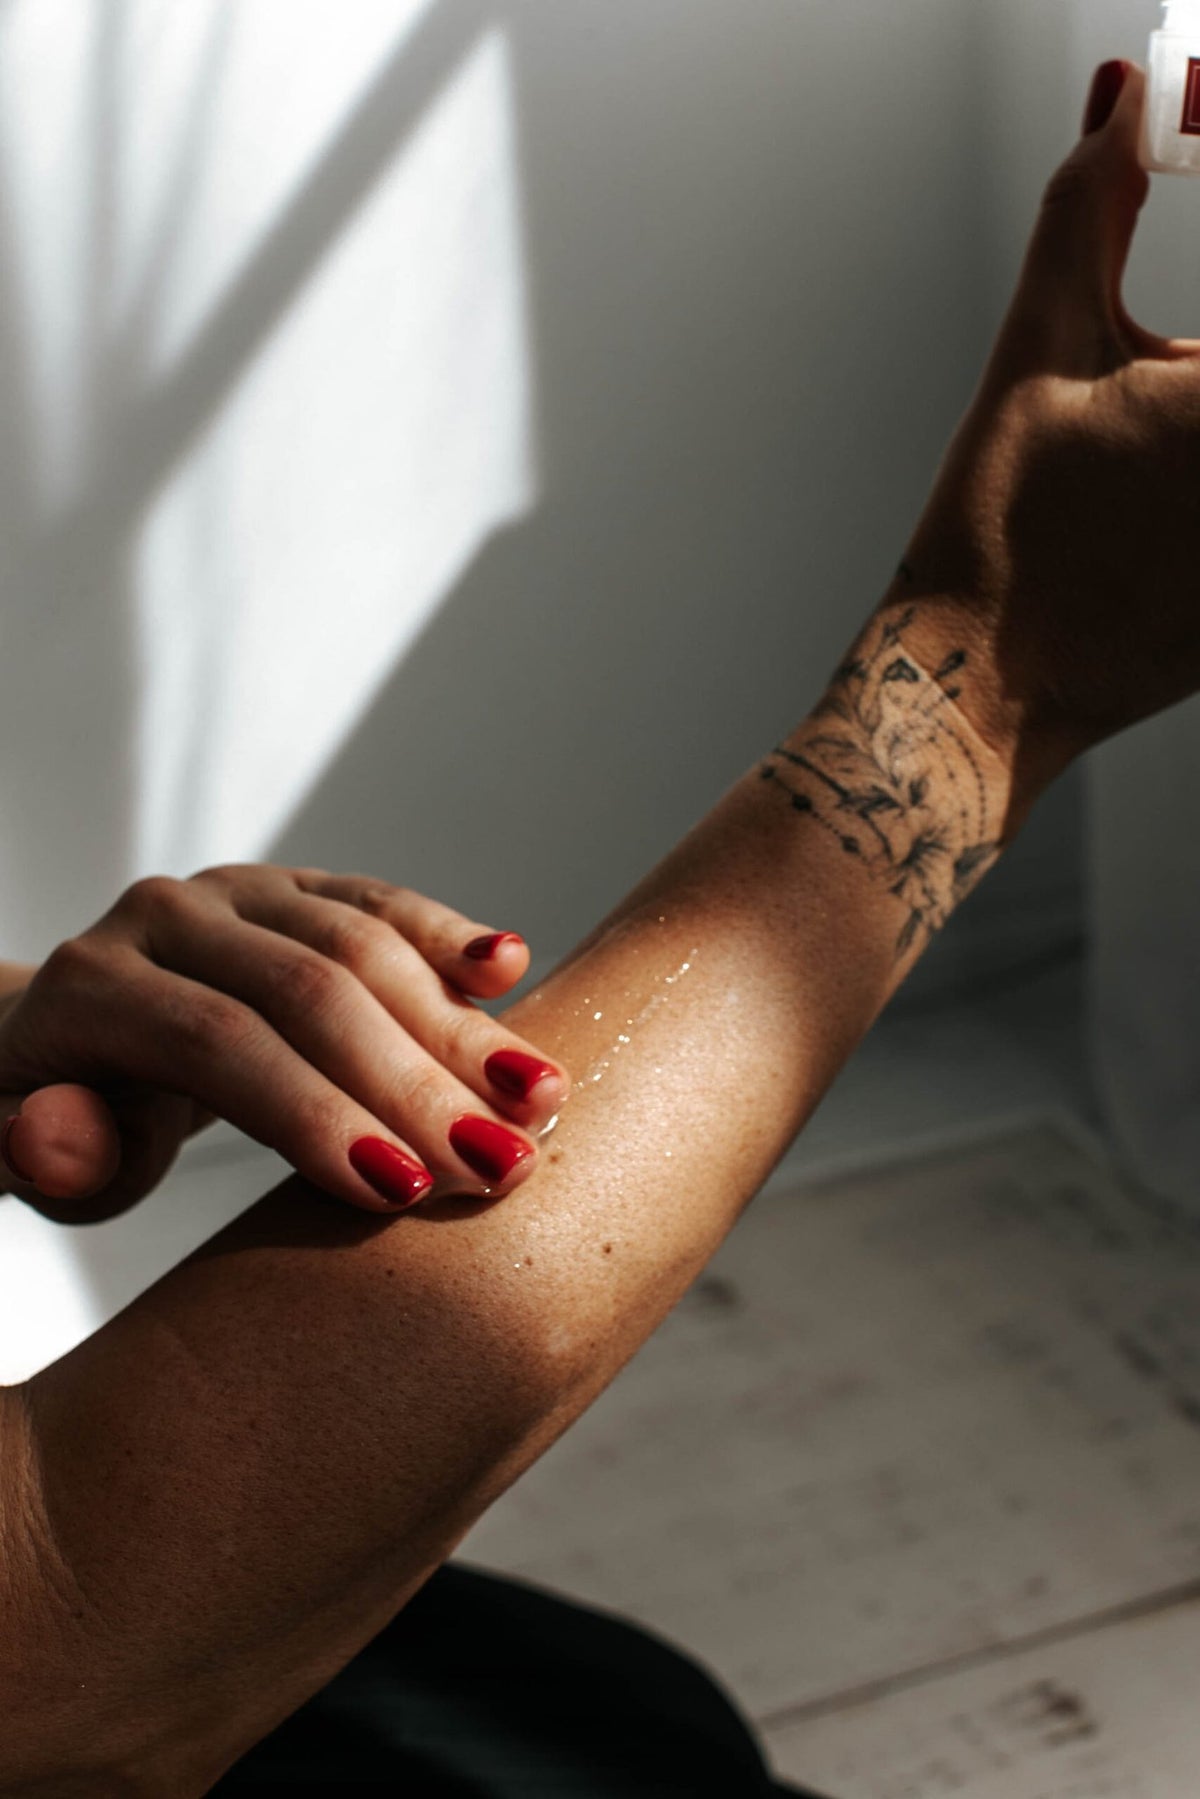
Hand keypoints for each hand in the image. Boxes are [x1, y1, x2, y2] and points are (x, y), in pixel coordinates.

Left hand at [0, 866, 568, 1221]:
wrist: (78, 1039)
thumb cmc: (67, 1119)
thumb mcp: (27, 1155)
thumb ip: (47, 1154)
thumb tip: (61, 1140)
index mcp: (91, 985)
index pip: (218, 1043)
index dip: (315, 1113)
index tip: (406, 1191)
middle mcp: (167, 917)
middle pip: (309, 989)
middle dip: (414, 1081)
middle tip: (505, 1162)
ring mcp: (238, 892)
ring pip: (363, 941)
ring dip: (459, 1025)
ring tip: (539, 1097)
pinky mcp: (296, 889)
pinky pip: (383, 902)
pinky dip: (449, 936)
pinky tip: (511, 965)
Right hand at [895, 60, 1199, 778]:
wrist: (981, 687)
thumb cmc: (997, 530)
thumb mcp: (1037, 348)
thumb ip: (1088, 209)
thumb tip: (1120, 103)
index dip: (1196, 296)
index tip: (1172, 294)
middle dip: (1190, 380)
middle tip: (1149, 384)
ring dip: (1188, 425)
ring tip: (1142, 451)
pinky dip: (1192, 484)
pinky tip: (1154, 504)